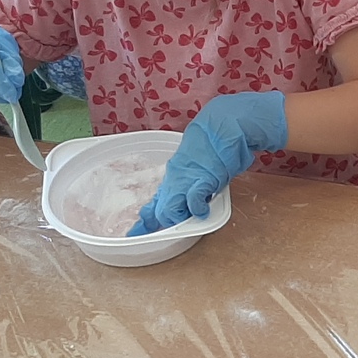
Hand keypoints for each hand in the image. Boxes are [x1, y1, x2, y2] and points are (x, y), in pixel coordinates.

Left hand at [132, 91, 287, 234]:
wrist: (222, 124)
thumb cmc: (215, 143)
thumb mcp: (201, 167)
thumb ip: (196, 183)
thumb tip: (199, 198)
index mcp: (174, 177)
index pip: (155, 202)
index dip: (146, 220)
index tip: (135, 232)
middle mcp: (176, 180)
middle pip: (160, 210)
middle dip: (163, 223)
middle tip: (170, 224)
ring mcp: (187, 179)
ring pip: (170, 208)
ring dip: (177, 218)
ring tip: (188, 216)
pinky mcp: (203, 177)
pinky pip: (193, 197)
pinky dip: (196, 207)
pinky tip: (201, 209)